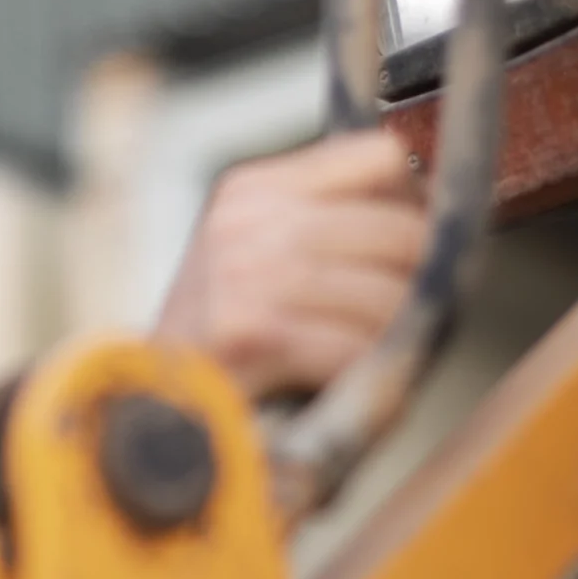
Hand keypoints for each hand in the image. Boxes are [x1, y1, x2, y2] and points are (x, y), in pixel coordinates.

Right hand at [152, 131, 429, 399]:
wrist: (149, 420)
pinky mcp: (252, 333)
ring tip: (378, 361)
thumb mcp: (256, 264)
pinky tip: (349, 388)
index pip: (380, 158)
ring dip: (398, 339)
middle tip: (412, 321)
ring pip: (388, 294)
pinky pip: (358, 347)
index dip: (415, 206)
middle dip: (422, 284)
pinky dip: (370, 376)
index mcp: (252, 189)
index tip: (414, 251)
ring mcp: (247, 273)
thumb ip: (326, 231)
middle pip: (398, 228)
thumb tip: (428, 219)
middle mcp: (248, 220)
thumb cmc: (217, 353)